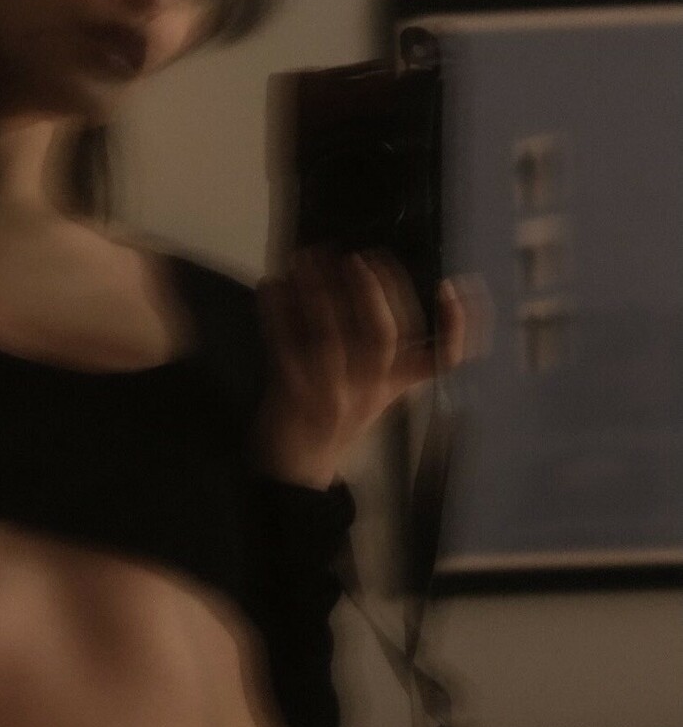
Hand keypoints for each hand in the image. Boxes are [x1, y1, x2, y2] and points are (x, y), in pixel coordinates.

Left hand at [253, 246, 493, 484]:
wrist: (297, 468)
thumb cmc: (337, 418)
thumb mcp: (375, 389)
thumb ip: (389, 352)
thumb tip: (381, 281)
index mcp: (395, 386)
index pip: (440, 358)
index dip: (454, 325)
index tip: (450, 286)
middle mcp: (369, 390)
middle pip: (383, 338)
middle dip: (373, 291)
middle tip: (358, 259)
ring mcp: (331, 393)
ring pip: (331, 336)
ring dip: (318, 291)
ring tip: (308, 258)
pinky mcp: (292, 395)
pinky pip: (285, 346)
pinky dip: (277, 313)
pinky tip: (271, 284)